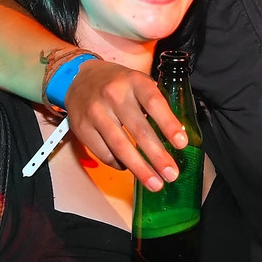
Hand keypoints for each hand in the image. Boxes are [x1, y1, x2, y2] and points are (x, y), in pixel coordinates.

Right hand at [65, 59, 186, 190]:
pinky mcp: (82, 128)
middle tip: (171, 174)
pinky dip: (119, 164)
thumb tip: (177, 134)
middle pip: (139, 130)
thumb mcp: (140, 83)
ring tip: (155, 183)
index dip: (169, 124)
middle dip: (157, 156)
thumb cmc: (118, 84)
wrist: (79, 78)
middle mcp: (114, 95)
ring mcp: (96, 112)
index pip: (154, 103)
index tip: (182, 143)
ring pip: (120, 147)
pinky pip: (104, 153)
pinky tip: (129, 168)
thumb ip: (157, 104)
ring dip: (140, 168)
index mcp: (134, 82)